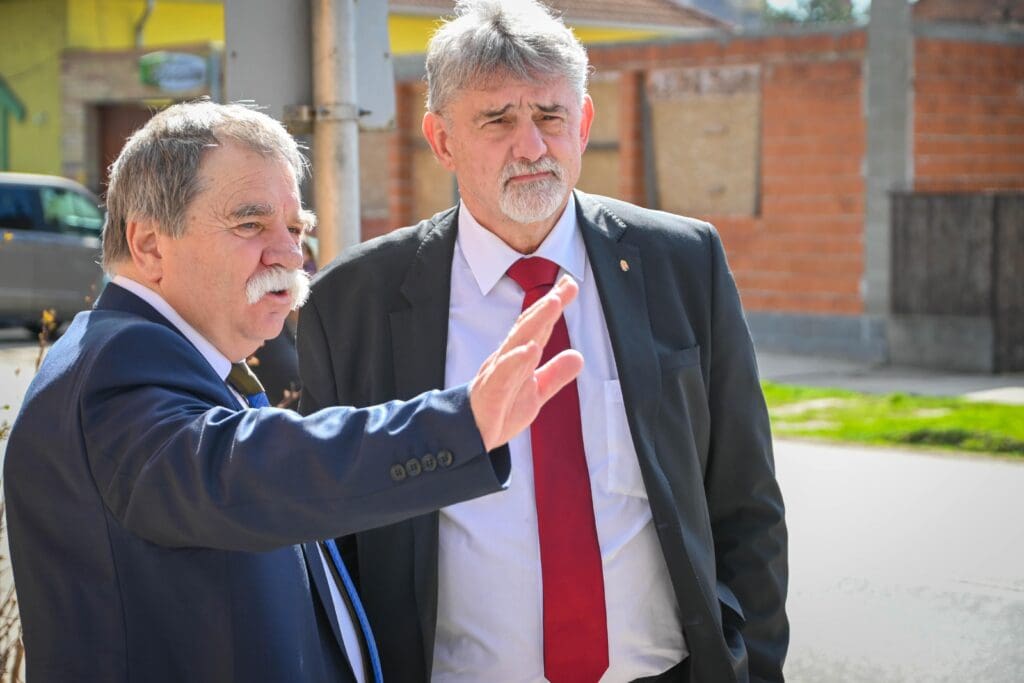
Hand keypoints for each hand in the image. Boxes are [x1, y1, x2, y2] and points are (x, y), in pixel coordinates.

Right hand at [468, 275, 583, 450]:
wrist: (470, 433)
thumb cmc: (500, 409)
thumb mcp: (536, 392)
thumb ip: (556, 374)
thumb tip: (578, 356)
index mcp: (519, 356)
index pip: (538, 326)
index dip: (554, 305)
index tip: (570, 284)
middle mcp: (508, 357)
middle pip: (529, 325)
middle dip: (548, 304)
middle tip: (566, 285)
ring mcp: (498, 372)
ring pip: (517, 341)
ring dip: (536, 321)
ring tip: (554, 303)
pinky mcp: (492, 390)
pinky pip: (504, 372)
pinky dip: (517, 359)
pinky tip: (531, 348)